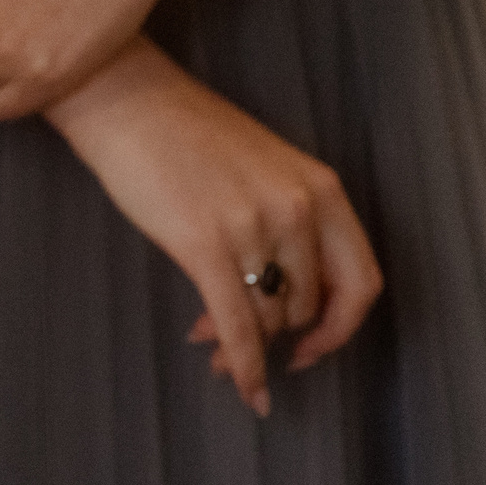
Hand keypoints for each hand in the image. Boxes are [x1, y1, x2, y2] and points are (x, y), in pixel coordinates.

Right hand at [47, 39, 382, 415]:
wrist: (125, 101)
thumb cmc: (185, 134)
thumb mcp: (263, 169)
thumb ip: (289, 222)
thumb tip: (282, 295)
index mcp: (321, 187)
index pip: (360, 281)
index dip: (342, 327)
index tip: (313, 345)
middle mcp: (298, 209)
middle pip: (308, 307)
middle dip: (278, 338)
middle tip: (244, 347)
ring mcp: (253, 226)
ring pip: (269, 318)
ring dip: (244, 347)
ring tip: (209, 344)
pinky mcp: (205, 243)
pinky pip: (237, 324)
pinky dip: (242, 364)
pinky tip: (238, 383)